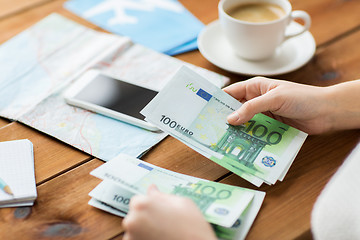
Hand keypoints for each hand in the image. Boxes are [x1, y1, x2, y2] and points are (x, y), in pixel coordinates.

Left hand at [122, 185, 216, 239]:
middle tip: (165, 223)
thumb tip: (152, 188)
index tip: (161, 211)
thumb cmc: (193, 227)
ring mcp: (132, 237)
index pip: (138, 200)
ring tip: (165, 233)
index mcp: (142, 204)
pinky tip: (162, 239)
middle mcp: (132, 221)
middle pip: (135, 215)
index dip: (150, 205)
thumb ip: (162, 195)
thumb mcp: (182, 203)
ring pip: (135, 230)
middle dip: (146, 217)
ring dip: (145, 230)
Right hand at [224, 77, 359, 133]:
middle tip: (211, 129)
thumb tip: (230, 119)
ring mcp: (264, 115)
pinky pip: (256, 132)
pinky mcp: (271, 127)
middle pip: (235, 110)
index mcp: (256, 87)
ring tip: (223, 140)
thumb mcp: (274, 99)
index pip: (231, 93)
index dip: (217, 101)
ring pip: (245, 123)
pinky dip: (249, 138)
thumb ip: (251, 108)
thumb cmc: (303, 98)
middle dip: (225, 119)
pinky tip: (241, 145)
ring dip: (237, 130)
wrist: (327, 112)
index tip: (204, 111)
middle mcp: (257, 100)